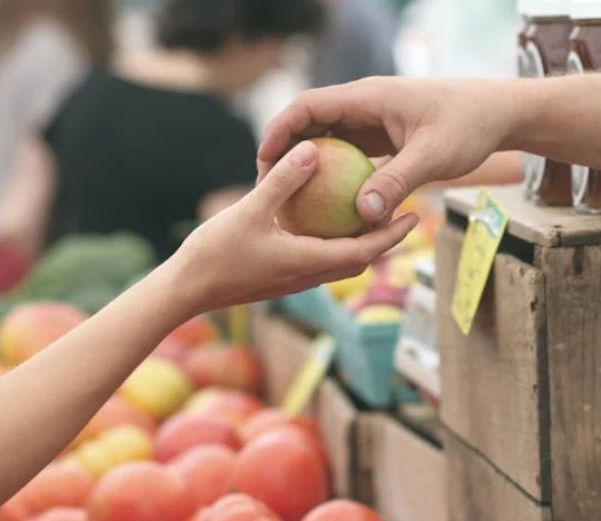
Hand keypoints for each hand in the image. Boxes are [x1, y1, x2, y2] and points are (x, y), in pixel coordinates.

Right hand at [167, 140, 419, 315]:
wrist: (185, 291)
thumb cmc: (215, 253)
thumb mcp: (250, 210)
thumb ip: (283, 181)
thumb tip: (312, 149)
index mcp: (309, 263)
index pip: (365, 251)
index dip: (392, 234)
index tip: (414, 215)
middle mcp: (308, 275)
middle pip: (359, 259)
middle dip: (384, 239)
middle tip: (404, 212)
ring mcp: (293, 279)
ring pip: (338, 261)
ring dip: (359, 242)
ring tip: (370, 214)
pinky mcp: (279, 277)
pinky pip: (317, 258)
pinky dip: (331, 242)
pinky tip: (323, 220)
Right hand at [258, 77, 515, 224]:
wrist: (498, 114)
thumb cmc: (468, 126)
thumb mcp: (432, 156)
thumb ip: (396, 182)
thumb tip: (362, 215)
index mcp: (368, 98)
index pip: (308, 106)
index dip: (280, 131)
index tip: (263, 161)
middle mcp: (365, 106)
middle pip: (311, 124)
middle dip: (286, 152)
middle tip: (268, 188)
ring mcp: (373, 122)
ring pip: (329, 141)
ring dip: (310, 167)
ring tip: (291, 201)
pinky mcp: (384, 139)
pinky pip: (350, 156)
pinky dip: (336, 177)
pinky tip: (329, 208)